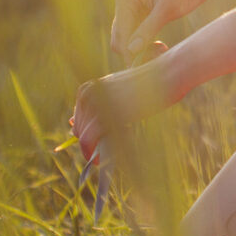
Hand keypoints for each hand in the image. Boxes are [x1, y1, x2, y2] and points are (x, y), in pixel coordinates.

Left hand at [70, 42, 171, 162]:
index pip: (78, 120)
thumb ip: (97, 107)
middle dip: (91, 143)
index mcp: (87, 88)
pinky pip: (88, 140)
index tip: (99, 144)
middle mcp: (86, 95)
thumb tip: (72, 125)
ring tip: (106, 155)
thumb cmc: (145, 86)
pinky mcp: (103, 116)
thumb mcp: (117, 93)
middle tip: (106, 151)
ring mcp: (94, 105)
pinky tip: (98, 160)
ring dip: (92, 150)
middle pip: (79, 129)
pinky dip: (90, 153)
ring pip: (82, 137)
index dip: (87, 134)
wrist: (163, 76)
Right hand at [108, 0, 218, 57]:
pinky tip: (162, 47)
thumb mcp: (168, 8)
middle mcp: (124, 2)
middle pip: (121, 38)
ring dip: (141, 51)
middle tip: (159, 58)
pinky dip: (146, 45)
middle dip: (136, 53)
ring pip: (128, 40)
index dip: (130, 53)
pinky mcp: (142, 15)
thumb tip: (130, 50)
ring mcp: (132, 9)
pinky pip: (137, 36)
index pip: (122, 33)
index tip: (147, 66)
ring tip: (163, 51)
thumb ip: (148, 28)